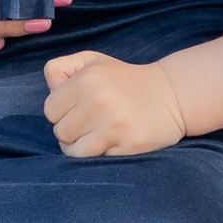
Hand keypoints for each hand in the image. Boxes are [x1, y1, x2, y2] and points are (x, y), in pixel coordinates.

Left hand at [44, 51, 187, 158]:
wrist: (173, 94)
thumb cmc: (126, 80)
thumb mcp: (93, 62)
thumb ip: (61, 69)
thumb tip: (50, 91)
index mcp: (87, 80)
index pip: (50, 110)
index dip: (62, 112)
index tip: (78, 109)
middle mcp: (98, 102)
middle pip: (60, 132)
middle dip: (72, 130)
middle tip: (91, 123)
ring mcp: (113, 127)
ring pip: (74, 151)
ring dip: (82, 147)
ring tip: (97, 136)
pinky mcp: (128, 146)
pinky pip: (96, 160)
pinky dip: (101, 154)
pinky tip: (114, 142)